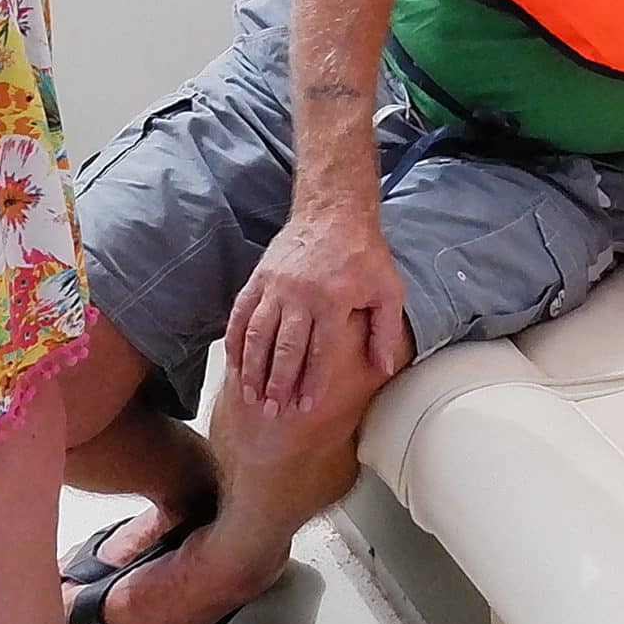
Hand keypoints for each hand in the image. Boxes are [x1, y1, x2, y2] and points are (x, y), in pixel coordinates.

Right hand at [227, 206, 410, 411]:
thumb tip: (383, 368)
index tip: (305, 407)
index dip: (312, 383)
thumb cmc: (363, 253)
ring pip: (258, 335)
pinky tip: (235, 364)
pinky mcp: (259, 278)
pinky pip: (241, 314)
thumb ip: (385, 330)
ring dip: (253, 369)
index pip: (320, 352)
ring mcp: (276, 286)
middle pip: (285, 349)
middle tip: (272, 412)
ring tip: (251, 397)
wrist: (333, 211)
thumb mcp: (388, 289)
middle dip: (277, 384)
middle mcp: (301, 295)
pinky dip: (235, 341)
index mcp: (334, 301)